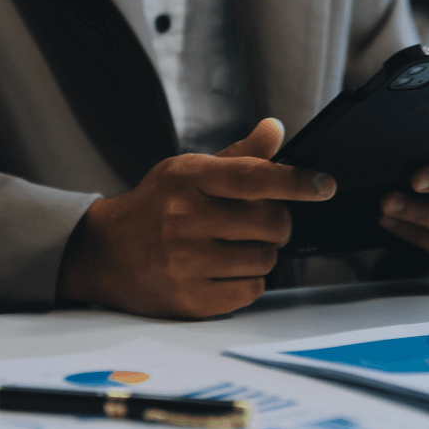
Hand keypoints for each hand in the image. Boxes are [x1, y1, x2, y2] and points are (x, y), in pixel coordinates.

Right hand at [58, 118, 335, 318]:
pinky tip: (225, 270)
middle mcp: (184, 219)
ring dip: (262, 254)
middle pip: (270, 223)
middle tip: (264, 224)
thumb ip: (238, 156)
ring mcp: (185, 262)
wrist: (103, 253)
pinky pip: (249, 291)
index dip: (296, 181)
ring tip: (235, 247)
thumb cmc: (154, 207)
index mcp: (188, 179)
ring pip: (264, 259)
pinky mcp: (189, 299)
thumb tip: (275, 129)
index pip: (253, 176)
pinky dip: (247, 281)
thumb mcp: (187, 170)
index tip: (324, 185)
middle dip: (278, 224)